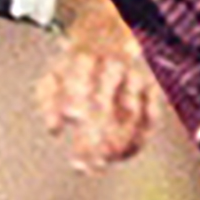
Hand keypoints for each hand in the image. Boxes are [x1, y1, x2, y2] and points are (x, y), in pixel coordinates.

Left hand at [34, 30, 157, 172]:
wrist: (108, 33)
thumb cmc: (73, 66)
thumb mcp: (55, 73)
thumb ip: (48, 100)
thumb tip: (54, 130)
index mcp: (83, 58)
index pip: (78, 79)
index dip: (74, 99)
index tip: (71, 122)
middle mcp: (112, 66)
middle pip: (103, 103)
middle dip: (92, 136)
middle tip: (81, 166)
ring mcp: (134, 77)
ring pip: (131, 113)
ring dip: (117, 142)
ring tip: (101, 165)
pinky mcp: (151, 88)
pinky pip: (150, 117)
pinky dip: (139, 139)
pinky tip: (121, 157)